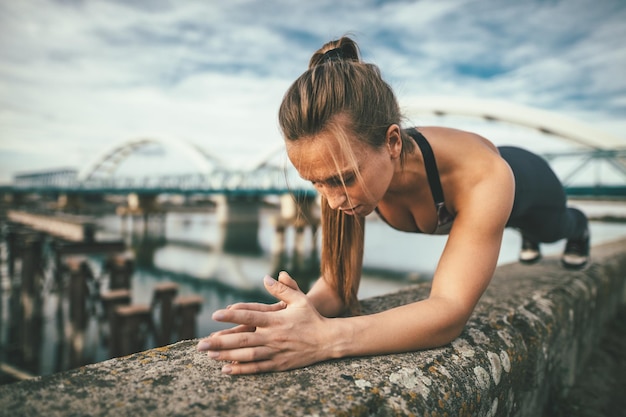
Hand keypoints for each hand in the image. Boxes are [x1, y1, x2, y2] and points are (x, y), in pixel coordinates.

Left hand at [197, 271, 331, 374]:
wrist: (328, 340)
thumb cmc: (312, 317)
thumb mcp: (299, 299)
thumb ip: (282, 289)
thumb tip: (267, 277)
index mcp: (276, 319)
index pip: (250, 316)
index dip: (232, 316)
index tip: (215, 314)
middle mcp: (273, 336)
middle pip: (243, 339)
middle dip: (220, 342)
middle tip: (201, 344)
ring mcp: (275, 352)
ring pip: (247, 355)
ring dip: (227, 356)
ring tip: (209, 355)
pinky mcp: (278, 364)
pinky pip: (257, 368)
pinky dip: (241, 370)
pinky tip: (226, 369)